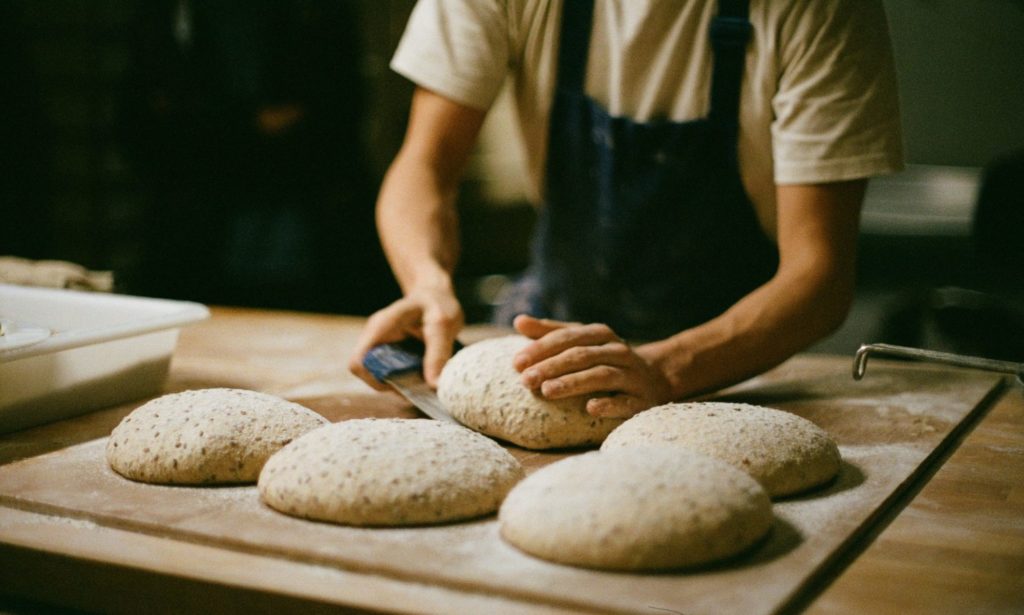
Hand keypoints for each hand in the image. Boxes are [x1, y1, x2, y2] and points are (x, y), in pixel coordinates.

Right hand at [348, 286, 463, 389]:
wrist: (435, 294)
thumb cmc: (437, 304)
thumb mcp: (444, 325)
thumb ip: (438, 353)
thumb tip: (434, 385)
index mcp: (381, 327)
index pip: (359, 361)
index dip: (374, 380)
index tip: (402, 384)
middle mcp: (374, 337)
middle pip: (368, 373)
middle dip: (392, 385)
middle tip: (420, 386)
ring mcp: (379, 345)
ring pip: (378, 376)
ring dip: (400, 384)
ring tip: (424, 381)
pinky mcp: (387, 353)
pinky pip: (388, 373)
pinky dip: (404, 379)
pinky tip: (422, 376)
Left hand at [511, 315, 671, 417]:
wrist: (656, 376)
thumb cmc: (606, 358)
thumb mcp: (582, 341)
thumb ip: (551, 332)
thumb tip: (519, 321)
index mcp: (600, 334)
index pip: (568, 337)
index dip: (541, 348)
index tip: (516, 362)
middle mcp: (617, 350)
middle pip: (581, 356)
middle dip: (551, 367)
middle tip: (525, 380)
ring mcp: (631, 374)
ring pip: (601, 376)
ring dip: (573, 383)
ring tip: (547, 392)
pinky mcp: (642, 399)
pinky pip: (626, 402)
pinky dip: (609, 404)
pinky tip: (591, 408)